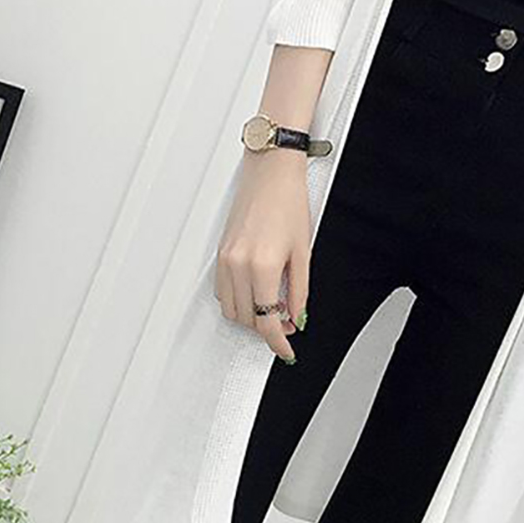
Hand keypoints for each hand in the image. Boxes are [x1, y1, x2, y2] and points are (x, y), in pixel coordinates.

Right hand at [215, 151, 310, 361]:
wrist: (271, 172)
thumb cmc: (289, 201)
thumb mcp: (303, 250)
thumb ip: (299, 290)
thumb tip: (296, 317)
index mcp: (263, 265)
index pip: (267, 320)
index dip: (278, 342)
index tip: (286, 350)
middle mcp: (238, 264)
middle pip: (247, 319)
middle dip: (267, 327)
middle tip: (288, 321)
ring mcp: (225, 258)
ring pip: (231, 308)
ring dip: (251, 315)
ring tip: (274, 305)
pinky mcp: (220, 252)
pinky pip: (222, 290)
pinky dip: (238, 299)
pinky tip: (255, 292)